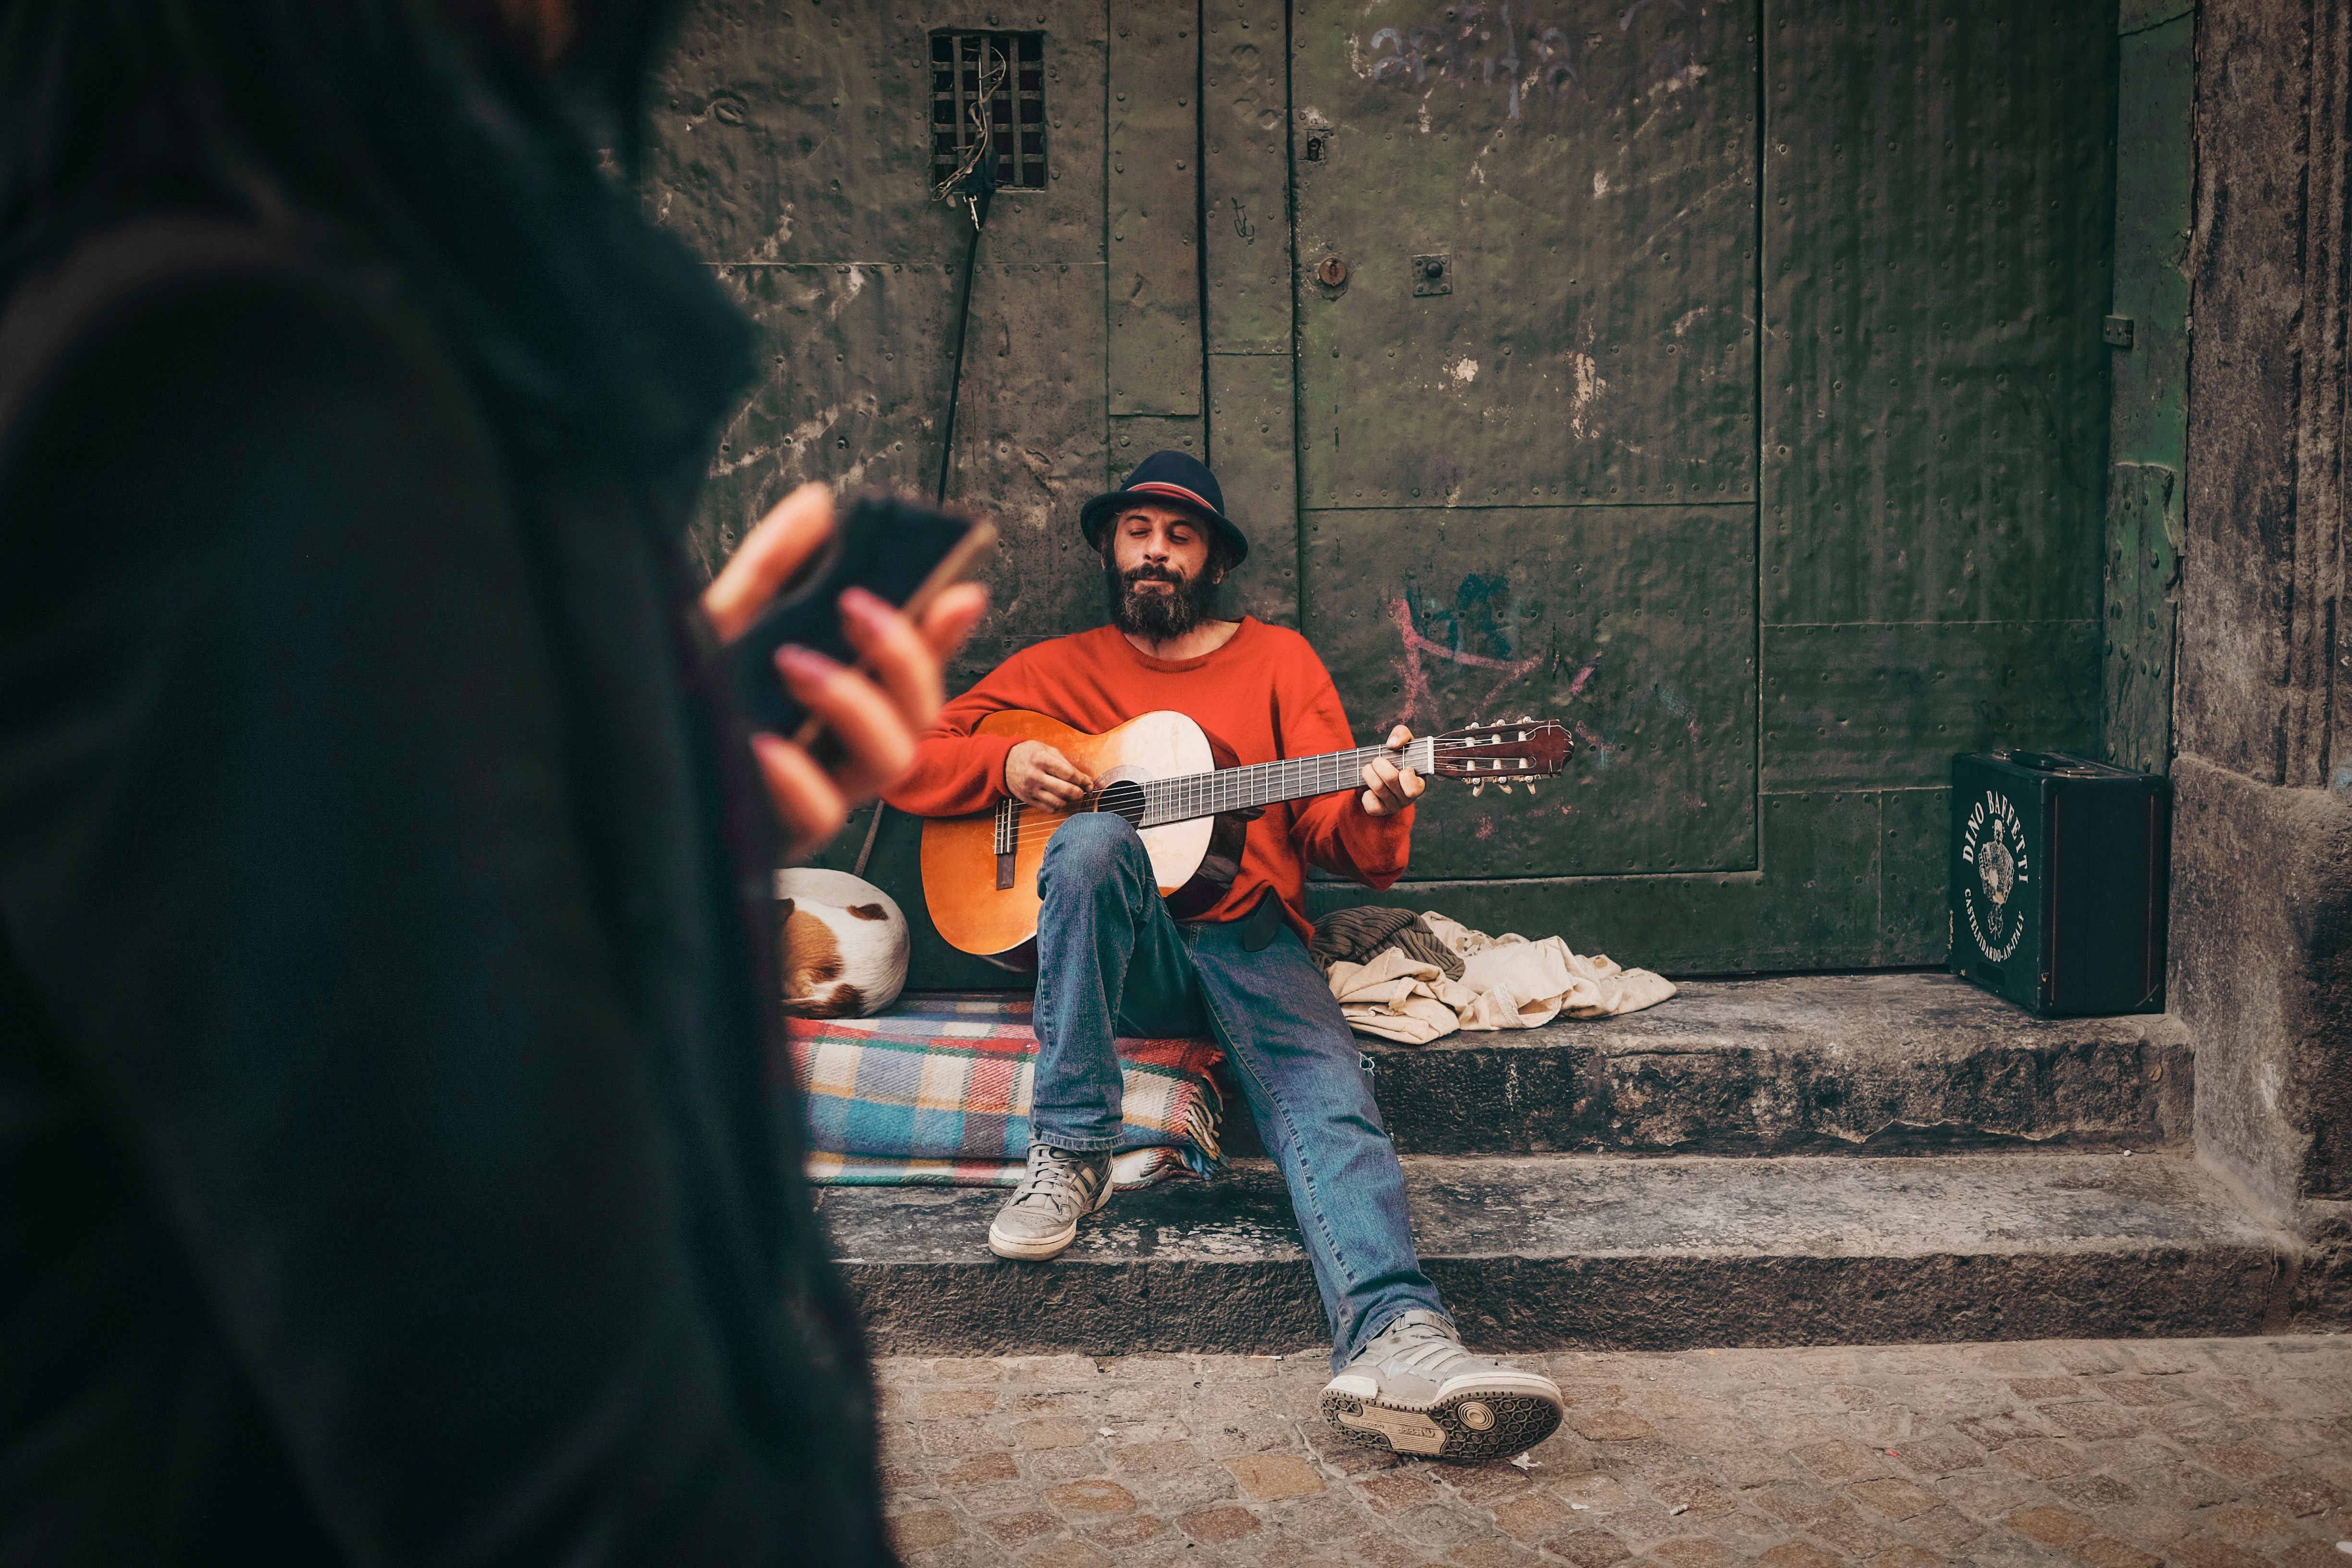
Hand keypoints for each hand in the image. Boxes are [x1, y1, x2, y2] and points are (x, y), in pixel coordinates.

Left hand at [702, 482, 988, 853]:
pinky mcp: (785, 835)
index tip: (959, 591)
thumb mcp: (722, 624)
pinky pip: (821, 815)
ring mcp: (823, 793)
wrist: (617, 772)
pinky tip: (765, 745)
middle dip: (905, 657)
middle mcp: (844, 748)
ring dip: (857, 704)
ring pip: (892, 762)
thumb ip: (770, 567)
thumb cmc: (679, 705)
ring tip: (796, 662)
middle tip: (857, 607)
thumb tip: (816, 505)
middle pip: (921, 714)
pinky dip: (800, 777)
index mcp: (841, 701)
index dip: (946, 632)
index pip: (914, 666)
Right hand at [1004, 740, 1094, 809]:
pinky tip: (1059, 798)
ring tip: (1069, 794)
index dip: (1083, 781)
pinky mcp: (1028, 800)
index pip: (1069, 774)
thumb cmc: (1029, 754)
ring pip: (1058, 803)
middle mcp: (1035, 776)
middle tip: (1082, 790)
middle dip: (1079, 792)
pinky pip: (1049, 809)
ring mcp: (1031, 790)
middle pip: (1066, 791)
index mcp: (1041, 759)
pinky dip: (1058, 806)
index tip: (1089, 783)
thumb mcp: (1047, 750)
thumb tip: (1084, 779)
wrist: (1004, 763)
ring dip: (1069, 800)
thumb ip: (1066, 763)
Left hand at [1359, 724, 1424, 817]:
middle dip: (1379, 764)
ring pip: (1378, 788)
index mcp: (1419, 783)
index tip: (1402, 765)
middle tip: (1376, 760)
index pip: (1414, 787)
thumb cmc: (1398, 759)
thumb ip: (1402, 735)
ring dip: (1368, 773)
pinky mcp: (1380, 811)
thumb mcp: (1403, 743)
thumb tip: (1392, 744)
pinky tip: (1368, 788)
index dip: (1405, 774)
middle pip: (1390, 779)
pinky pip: (1370, 804)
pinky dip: (1365, 794)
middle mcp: (1408, 798)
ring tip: (1368, 768)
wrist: (1383, 774)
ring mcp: (1394, 806)